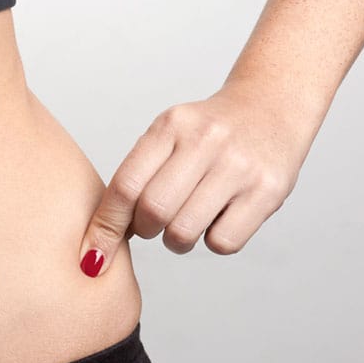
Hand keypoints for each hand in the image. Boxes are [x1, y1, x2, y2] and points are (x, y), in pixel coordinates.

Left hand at [78, 84, 311, 277]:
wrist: (271, 107)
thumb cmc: (206, 133)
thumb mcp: (167, 136)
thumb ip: (137, 177)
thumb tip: (103, 238)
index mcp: (171, 125)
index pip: (125, 185)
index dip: (106, 226)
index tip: (93, 255)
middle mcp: (206, 141)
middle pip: (153, 211)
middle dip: (145, 229)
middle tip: (153, 222)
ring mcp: (239, 166)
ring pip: (184, 232)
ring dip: (176, 240)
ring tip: (186, 220)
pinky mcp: (269, 191)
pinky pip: (222, 243)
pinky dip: (212, 241)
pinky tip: (218, 218)